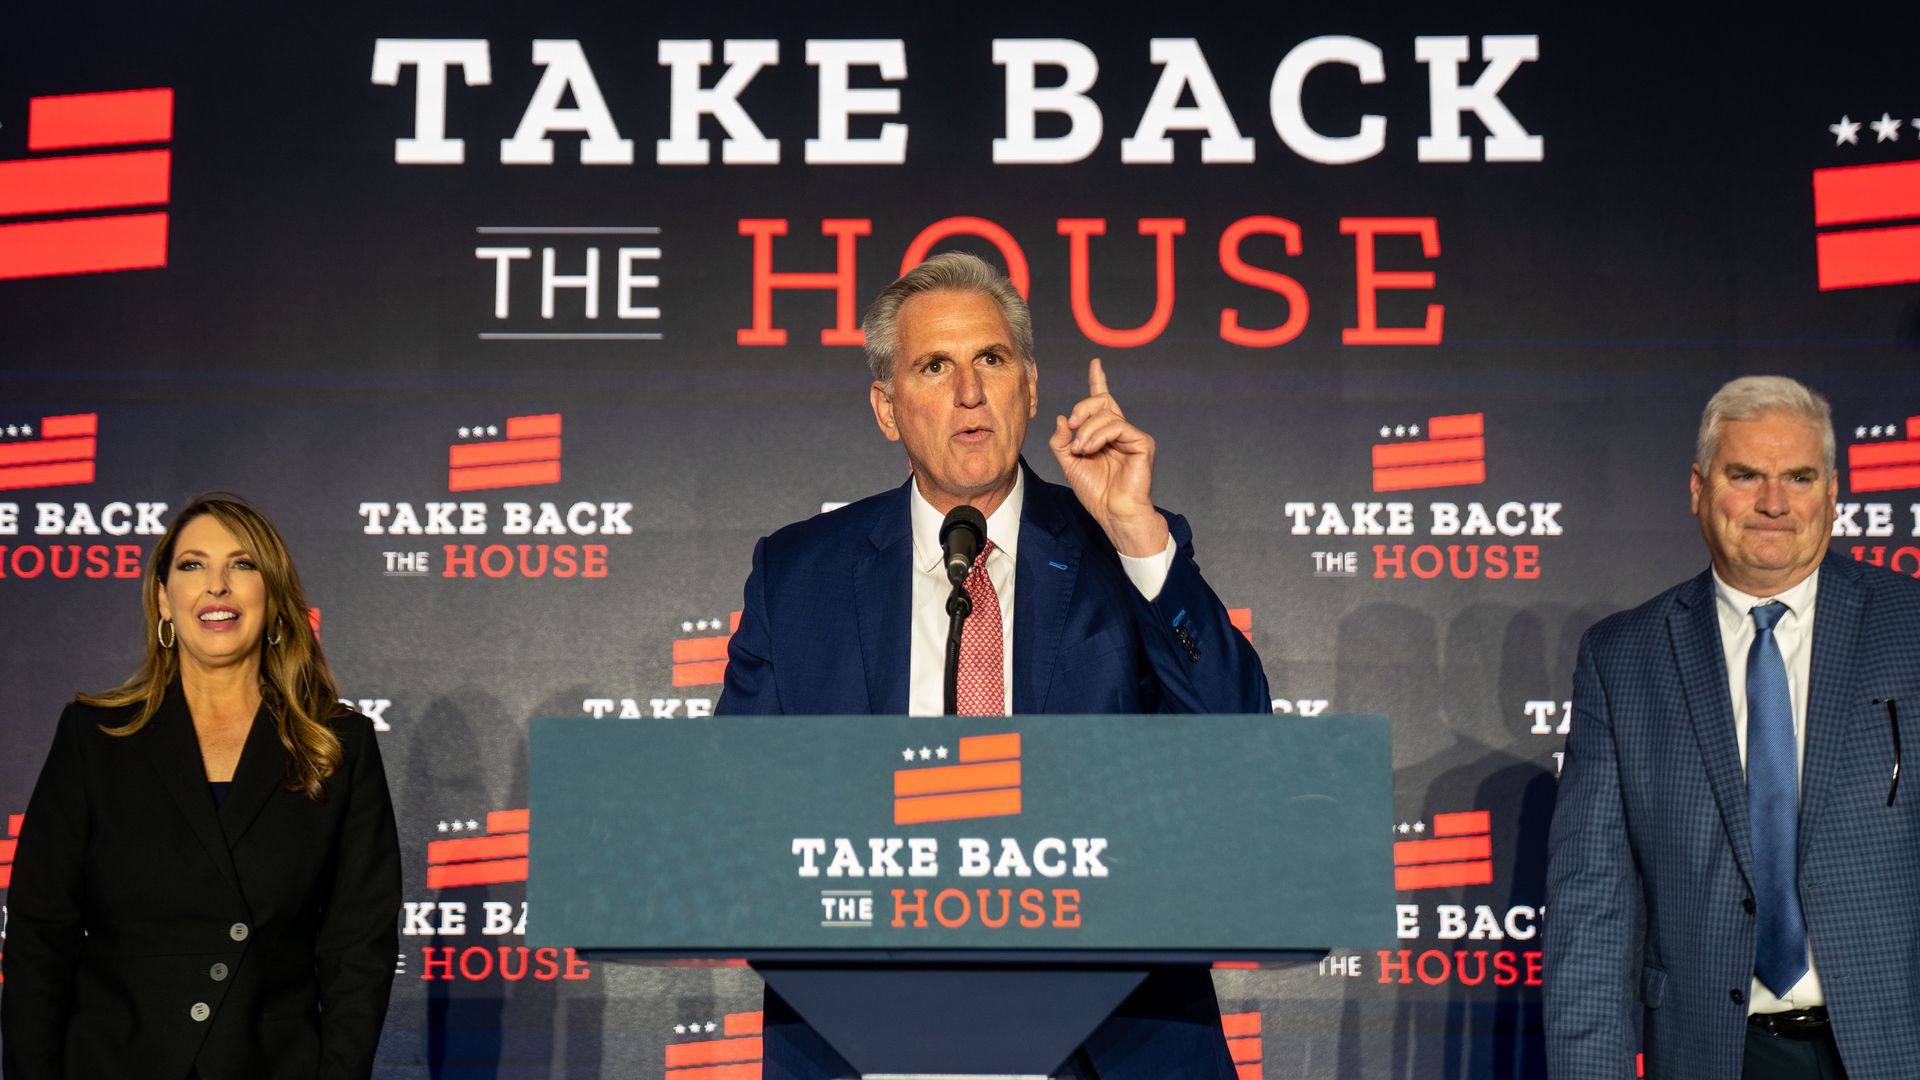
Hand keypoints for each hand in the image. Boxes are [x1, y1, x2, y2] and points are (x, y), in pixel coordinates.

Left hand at [1048, 358, 1169, 556]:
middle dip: (1083, 408)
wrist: (1113, 513)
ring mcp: (1132, 437)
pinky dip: (1100, 435)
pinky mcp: (1142, 443)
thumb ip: (1063, 441)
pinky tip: (1090, 449)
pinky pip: (1118, 426)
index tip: (1096, 364)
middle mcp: (1120, 432)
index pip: (1103, 402)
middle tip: (1072, 425)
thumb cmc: (1096, 492)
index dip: (1098, 381)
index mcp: (1104, 435)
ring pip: (1108, 414)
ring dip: (1087, 430)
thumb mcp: (1070, 463)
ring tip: (1081, 449)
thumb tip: (1062, 419)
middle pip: (1103, 402)